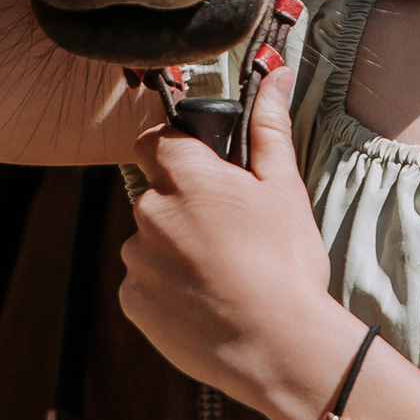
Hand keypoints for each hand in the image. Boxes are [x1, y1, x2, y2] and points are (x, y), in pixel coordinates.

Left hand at [116, 69, 358, 419]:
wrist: (279, 346)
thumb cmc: (288, 264)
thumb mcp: (284, 189)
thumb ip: (268, 127)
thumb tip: (273, 73)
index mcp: (186, 177)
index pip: (155, 139)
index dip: (177, 148)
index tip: (202, 168)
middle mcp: (149, 212)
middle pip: (155, 193)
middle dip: (182, 205)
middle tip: (228, 232)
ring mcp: (135, 260)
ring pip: (148, 240)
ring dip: (173, 249)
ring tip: (221, 275)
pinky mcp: (131, 301)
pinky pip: (143, 283)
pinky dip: (167, 289)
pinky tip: (205, 302)